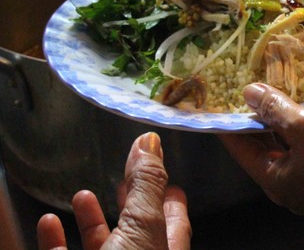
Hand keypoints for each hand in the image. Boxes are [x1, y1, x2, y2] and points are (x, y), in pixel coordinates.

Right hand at [36, 132, 190, 249]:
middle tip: (123, 182)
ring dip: (90, 219)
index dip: (171, 201)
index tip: (169, 183)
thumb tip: (150, 141)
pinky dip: (55, 240)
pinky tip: (49, 223)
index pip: (176, 222)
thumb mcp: (143, 224)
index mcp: (166, 249)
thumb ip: (146, 184)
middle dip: (129, 203)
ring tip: (83, 194)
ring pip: (100, 243)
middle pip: (137, 230)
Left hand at [219, 83, 303, 218]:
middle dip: (255, 120)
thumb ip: (275, 109)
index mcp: (274, 181)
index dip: (228, 123)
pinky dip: (299, 129)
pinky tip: (303, 108)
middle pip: (262, 149)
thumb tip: (247, 93)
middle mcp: (288, 186)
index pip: (240, 149)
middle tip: (247, 89)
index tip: (218, 100)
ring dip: (279, 122)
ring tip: (273, 93)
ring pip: (285, 148)